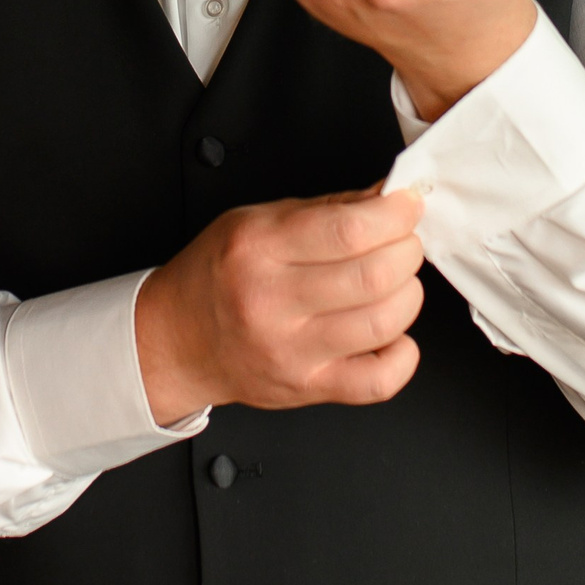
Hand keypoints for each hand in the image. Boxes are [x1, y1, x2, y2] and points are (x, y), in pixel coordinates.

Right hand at [135, 187, 423, 422]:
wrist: (176, 340)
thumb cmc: (216, 277)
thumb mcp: (256, 222)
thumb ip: (326, 209)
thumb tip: (387, 197)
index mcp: (259, 249)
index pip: (348, 229)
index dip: (395, 214)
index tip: (407, 207)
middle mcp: (272, 302)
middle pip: (373, 276)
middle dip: (407, 251)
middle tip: (403, 242)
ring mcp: (291, 350)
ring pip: (383, 324)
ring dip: (408, 295)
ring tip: (397, 283)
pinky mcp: (307, 387)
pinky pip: (378, 381)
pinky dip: (402, 356)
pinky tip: (393, 336)